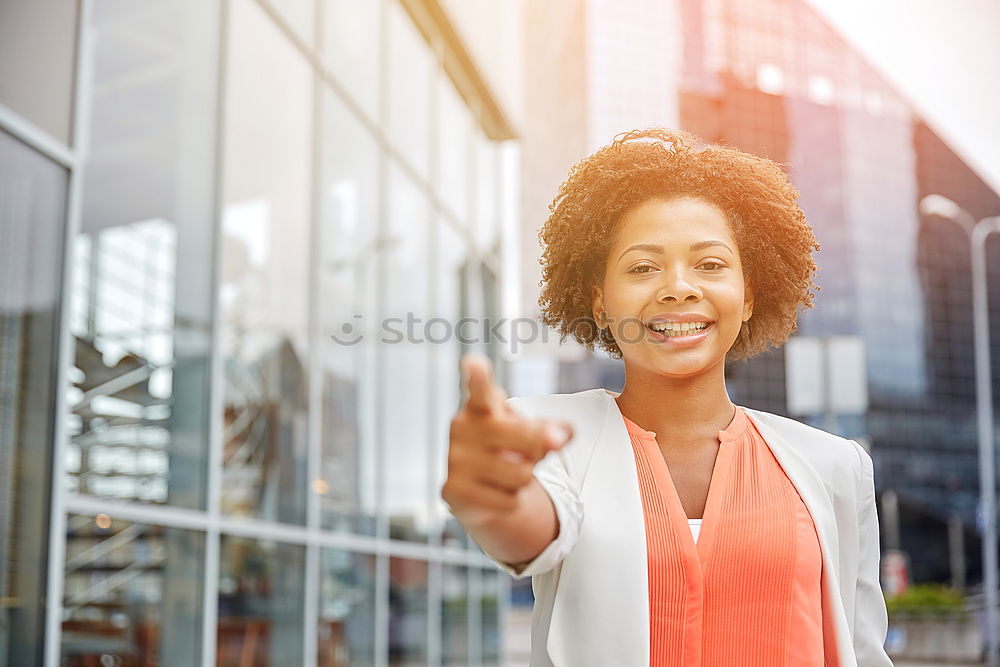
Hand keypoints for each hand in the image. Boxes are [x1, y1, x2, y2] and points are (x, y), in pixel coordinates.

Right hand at [441, 353, 573, 524]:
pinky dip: (511, 500)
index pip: (481, 389)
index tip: (474, 362)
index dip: (478, 376)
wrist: (478, 488)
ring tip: (507, 472)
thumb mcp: (529, 431)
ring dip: (525, 479)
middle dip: (540, 449)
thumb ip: (549, 429)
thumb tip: (564, 434)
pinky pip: (508, 500)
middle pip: (526, 439)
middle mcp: (462, 428)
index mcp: (480, 406)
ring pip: (521, 474)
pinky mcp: (453, 489)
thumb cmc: (508, 448)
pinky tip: (494, 492)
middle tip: (535, 451)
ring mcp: (455, 458)